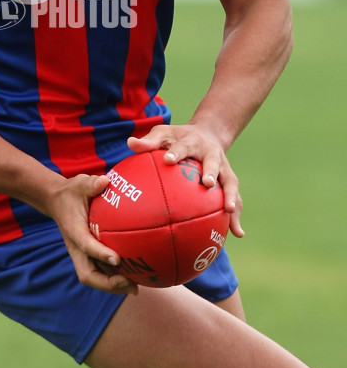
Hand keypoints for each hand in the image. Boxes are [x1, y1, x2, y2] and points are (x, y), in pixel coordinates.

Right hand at [47, 173, 138, 294]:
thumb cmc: (72, 192)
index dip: (100, 253)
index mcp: (73, 231)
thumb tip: (106, 181)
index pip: (86, 245)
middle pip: (88, 274)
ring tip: (136, 287)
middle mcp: (77, 248)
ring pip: (95, 277)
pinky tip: (136, 277)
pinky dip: (116, 277)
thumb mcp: (79, 183)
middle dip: (107, 283)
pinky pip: (101, 271)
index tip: (117, 258)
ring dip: (113, 286)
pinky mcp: (89, 256)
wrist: (58, 201)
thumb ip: (91, 183)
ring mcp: (82, 255)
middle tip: (130, 283)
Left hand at [127, 124, 243, 238]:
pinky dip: (236, 216)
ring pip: (230, 182)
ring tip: (228, 212)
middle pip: (214, 163)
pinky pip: (234, 199)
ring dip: (231, 196)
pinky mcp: (228, 181)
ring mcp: (223, 168)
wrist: (206, 133)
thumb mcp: (163, 134)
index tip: (168, 160)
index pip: (183, 146)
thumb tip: (130, 143)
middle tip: (207, 184)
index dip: (176, 153)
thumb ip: (148, 142)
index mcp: (193, 142)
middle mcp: (211, 154)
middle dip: (211, 172)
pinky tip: (236, 233)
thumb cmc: (178, 137)